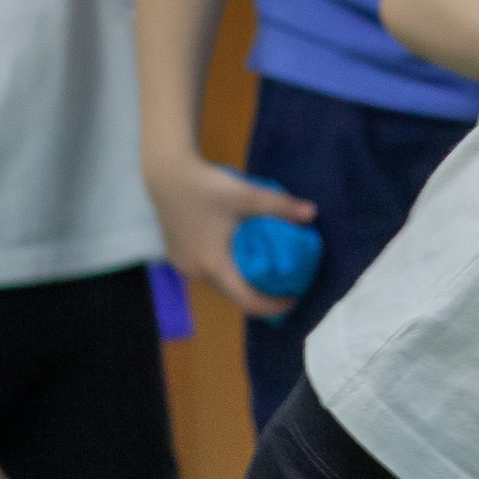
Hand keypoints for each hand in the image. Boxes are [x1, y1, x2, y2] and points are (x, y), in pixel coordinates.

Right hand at [146, 149, 318, 316]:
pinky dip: (226, 272)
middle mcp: (196, 272)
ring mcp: (183, 266)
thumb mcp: (245, 194)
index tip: (293, 298)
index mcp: (213, 264)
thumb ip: (279, 206)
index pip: (247, 301)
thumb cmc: (205, 185)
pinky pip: (207, 272)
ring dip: (242, 283)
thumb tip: (313, 213)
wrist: (165, 172)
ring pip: (219, 284)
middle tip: (284, 284)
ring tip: (264, 271)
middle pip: (233, 294)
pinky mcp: (177, 256)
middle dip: (260, 295)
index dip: (273, 306)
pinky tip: (238, 259)